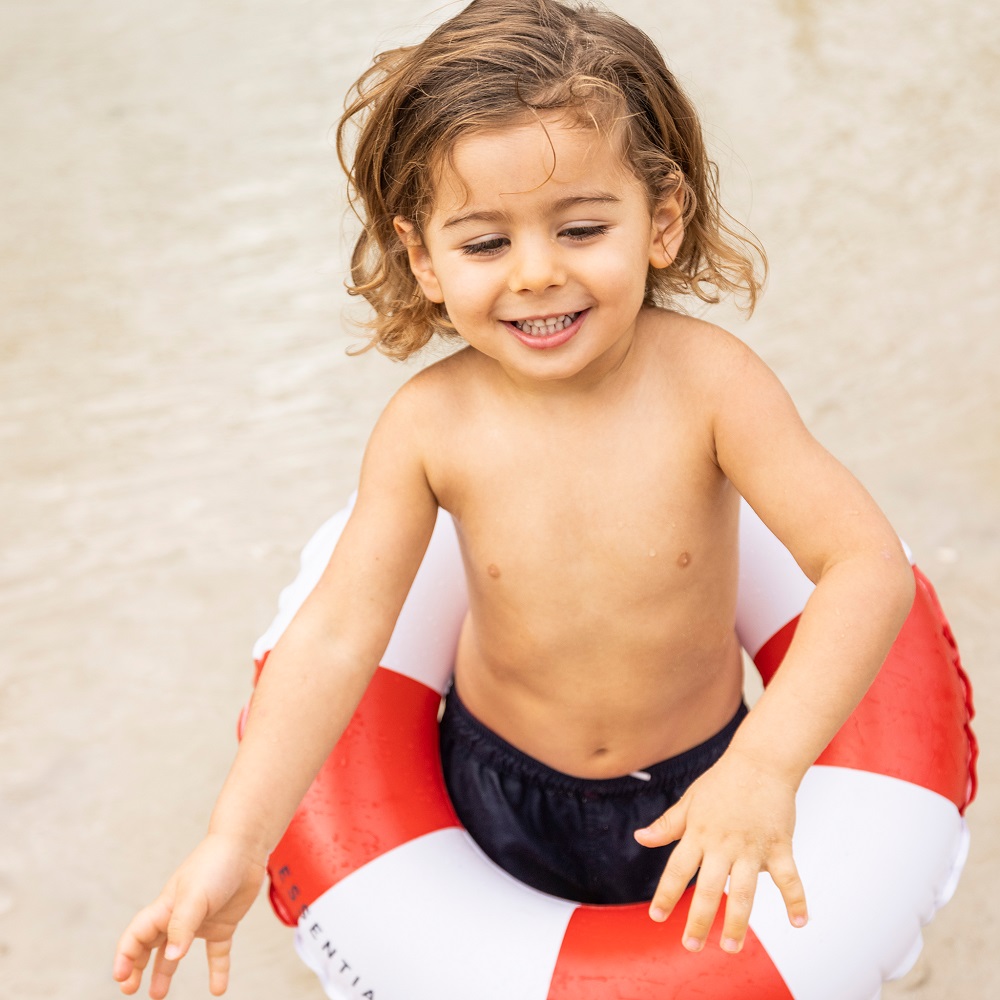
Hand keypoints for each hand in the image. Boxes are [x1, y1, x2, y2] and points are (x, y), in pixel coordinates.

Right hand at [113, 834, 266, 997]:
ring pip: (177, 953)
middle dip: (137, 966)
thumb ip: (183, 926)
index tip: (121, 977)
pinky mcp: (223, 924)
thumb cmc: (215, 865)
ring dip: (165, 972)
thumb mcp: (195, 895)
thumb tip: (173, 957)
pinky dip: (217, 971)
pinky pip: (217, 953)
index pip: (136, 934)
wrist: (246, 847)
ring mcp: (200, 921)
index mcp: (165, 907)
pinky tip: (219, 990)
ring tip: (157, 995)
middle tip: (130, 989)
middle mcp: (179, 916)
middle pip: (150, 945)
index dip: (125, 955)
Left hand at [634, 748, 807, 953]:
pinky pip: (789, 878)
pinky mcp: (780, 846)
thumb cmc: (722, 782)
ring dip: (738, 922)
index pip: (677, 869)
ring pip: (744, 891)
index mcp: (699, 833)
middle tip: (690, 946)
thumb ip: (668, 824)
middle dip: (699, 920)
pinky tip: (798, 922)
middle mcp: (723, 844)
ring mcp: (752, 847)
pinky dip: (796, 900)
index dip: (666, 894)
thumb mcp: (690, 801)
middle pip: (709, 888)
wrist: (761, 761)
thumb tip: (640, 838)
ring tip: (731, 947)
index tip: (657, 917)